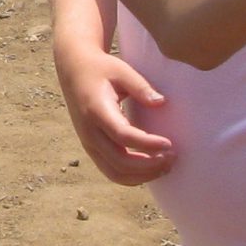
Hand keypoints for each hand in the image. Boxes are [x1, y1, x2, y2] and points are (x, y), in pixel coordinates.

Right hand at [55, 50, 175, 185]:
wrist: (73, 70)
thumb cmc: (101, 69)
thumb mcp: (121, 70)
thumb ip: (141, 87)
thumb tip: (162, 103)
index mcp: (96, 111)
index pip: (123, 136)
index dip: (147, 144)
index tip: (169, 144)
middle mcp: (89, 132)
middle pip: (119, 161)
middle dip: (149, 165)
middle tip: (172, 157)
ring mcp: (88, 143)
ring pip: (115, 173)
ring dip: (142, 175)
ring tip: (165, 166)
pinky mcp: (91, 148)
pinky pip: (111, 171)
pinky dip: (132, 176)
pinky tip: (151, 168)